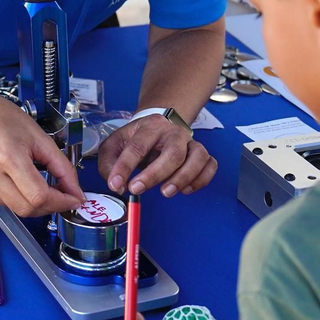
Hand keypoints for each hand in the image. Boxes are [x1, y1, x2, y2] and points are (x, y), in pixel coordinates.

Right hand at [0, 94, 83, 216]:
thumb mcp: (40, 137)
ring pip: (16, 209)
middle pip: (27, 209)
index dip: (61, 202)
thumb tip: (75, 192)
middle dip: (50, 206)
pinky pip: (3, 203)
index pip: (39, 196)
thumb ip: (62, 167)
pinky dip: (17, 198)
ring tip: (38, 184)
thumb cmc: (4, 119)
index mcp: (8, 157)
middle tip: (61, 196)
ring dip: (33, 202)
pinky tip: (18, 181)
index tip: (74, 199)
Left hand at [97, 114, 216, 196]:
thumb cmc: (136, 139)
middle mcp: (174, 132)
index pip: (137, 146)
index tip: (117, 184)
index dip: (125, 167)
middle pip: (172, 153)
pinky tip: (185, 189)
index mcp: (150, 127)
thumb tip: (117, 185)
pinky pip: (210, 166)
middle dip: (155, 175)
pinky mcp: (203, 155)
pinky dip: (201, 180)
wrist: (158, 127)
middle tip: (137, 189)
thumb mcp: (114, 145)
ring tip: (166, 192)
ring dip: (183, 178)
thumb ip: (109, 164)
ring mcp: (191, 143)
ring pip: (198, 157)